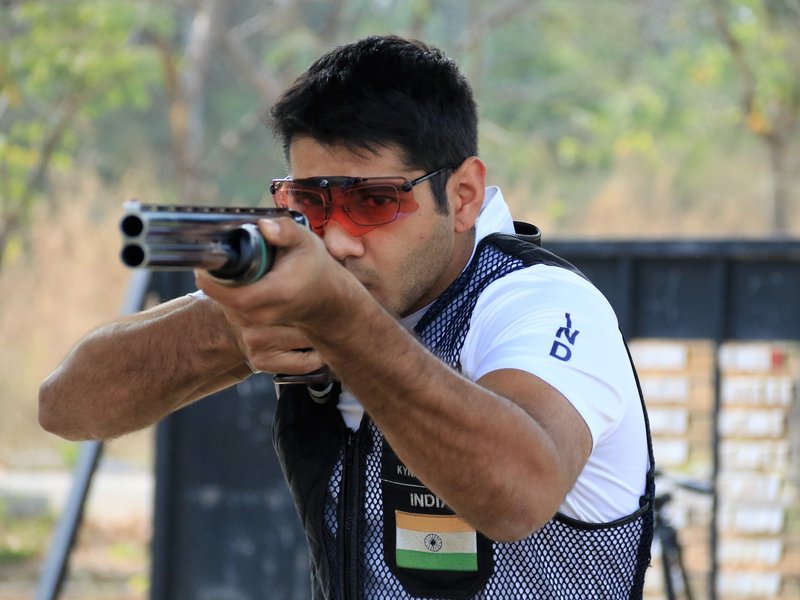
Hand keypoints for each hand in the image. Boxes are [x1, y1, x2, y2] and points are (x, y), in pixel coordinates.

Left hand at [195, 216, 353, 372]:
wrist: (327, 300)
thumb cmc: (314, 268)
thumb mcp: (305, 241)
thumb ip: (285, 230)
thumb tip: (263, 226)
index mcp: (280, 292)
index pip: (236, 295)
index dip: (213, 281)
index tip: (203, 264)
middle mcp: (268, 314)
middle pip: (225, 299)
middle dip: (217, 279)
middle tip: (216, 258)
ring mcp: (260, 325)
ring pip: (226, 306)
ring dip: (222, 288)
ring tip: (233, 270)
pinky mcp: (255, 329)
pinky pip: (230, 312)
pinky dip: (228, 297)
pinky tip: (238, 285)